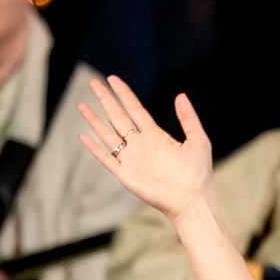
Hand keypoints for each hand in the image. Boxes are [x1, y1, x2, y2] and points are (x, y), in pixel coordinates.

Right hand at [77, 76, 214, 225]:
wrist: (191, 200)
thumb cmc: (198, 174)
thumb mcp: (198, 140)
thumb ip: (188, 118)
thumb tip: (180, 95)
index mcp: (156, 136)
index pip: (135, 109)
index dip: (124, 94)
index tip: (112, 79)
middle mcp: (140, 145)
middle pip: (118, 117)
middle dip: (105, 100)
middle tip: (93, 83)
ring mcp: (131, 159)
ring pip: (107, 134)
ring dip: (94, 120)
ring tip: (81, 104)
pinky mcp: (125, 175)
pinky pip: (106, 158)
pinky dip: (94, 148)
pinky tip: (83, 135)